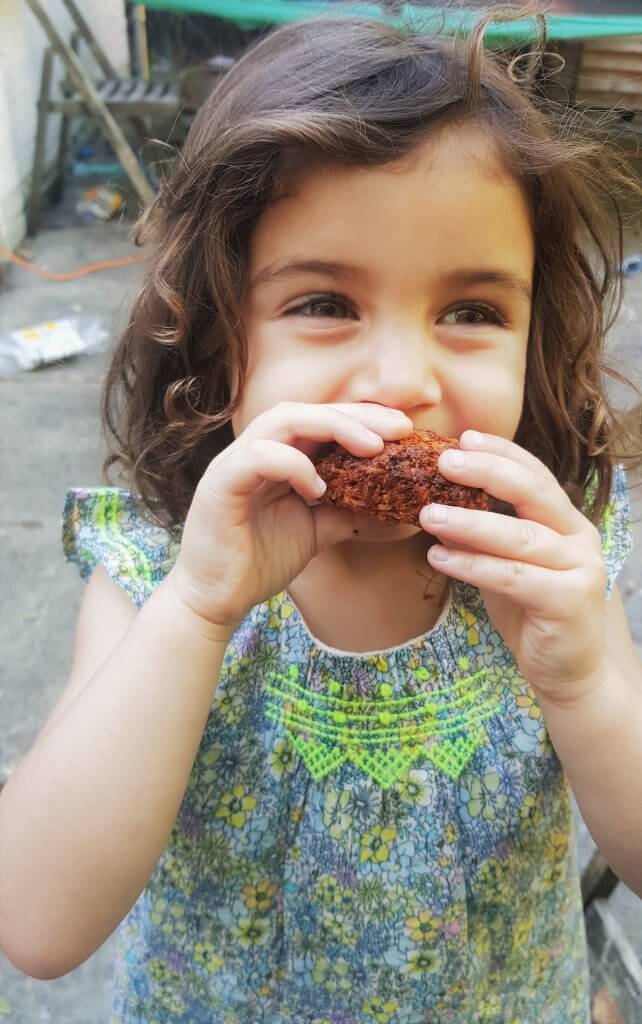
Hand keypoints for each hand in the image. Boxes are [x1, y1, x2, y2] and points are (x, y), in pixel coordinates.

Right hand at [171, 401, 412, 632]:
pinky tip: (319, 488)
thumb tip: (395, 512)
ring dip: (331, 428)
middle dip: (356, 416)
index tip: (404, 430)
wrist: (215, 599)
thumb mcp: (315, 531)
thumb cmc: (258, 561)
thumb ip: (346, 513)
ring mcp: (233, 463)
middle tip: (399, 429)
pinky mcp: (219, 484)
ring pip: (283, 421)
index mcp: (275, 457)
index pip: (319, 420)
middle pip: (306, 411)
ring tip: (370, 447)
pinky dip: (293, 464)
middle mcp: (254, 451)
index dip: (362, 419)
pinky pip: (259, 456)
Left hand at [419, 431, 607, 703]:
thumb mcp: (503, 567)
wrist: (569, 672)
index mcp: (565, 522)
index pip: (535, 475)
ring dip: (470, 522)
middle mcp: (579, 538)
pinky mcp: (569, 601)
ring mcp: (580, 568)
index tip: (464, 436)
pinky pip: (513, 577)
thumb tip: (434, 506)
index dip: (501, 453)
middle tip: (444, 461)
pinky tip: (439, 557)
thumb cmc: (533, 614)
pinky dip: (473, 565)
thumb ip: (481, 538)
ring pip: (520, 536)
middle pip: (533, 493)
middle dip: (487, 472)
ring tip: (426, 514)